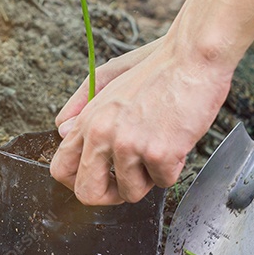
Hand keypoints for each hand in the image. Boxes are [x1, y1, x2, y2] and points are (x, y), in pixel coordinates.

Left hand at [49, 37, 234, 204]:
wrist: (192, 59)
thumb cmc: (157, 69)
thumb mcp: (108, 79)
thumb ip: (81, 106)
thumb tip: (61, 132)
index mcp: (88, 119)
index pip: (61, 167)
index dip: (78, 182)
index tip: (97, 180)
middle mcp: (101, 133)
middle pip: (87, 193)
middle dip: (109, 196)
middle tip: (126, 183)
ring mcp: (128, 145)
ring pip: (130, 193)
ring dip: (148, 178)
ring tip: (158, 149)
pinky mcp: (158, 153)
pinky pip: (164, 183)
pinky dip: (174, 168)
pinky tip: (176, 143)